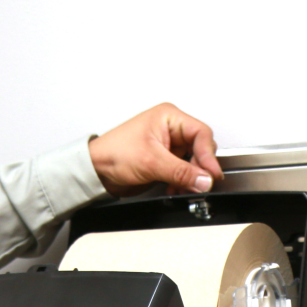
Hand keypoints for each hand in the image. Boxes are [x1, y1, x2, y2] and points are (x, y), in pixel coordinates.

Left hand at [88, 103, 223, 197]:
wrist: (96, 171)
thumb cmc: (113, 153)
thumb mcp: (151, 162)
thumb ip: (181, 172)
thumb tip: (204, 179)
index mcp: (168, 117)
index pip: (200, 133)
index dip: (208, 155)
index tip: (211, 174)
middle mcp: (171, 129)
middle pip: (200, 148)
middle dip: (199, 168)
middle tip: (199, 183)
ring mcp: (169, 146)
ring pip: (193, 162)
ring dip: (191, 178)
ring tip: (184, 187)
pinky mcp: (165, 161)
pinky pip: (184, 171)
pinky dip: (183, 182)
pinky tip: (175, 189)